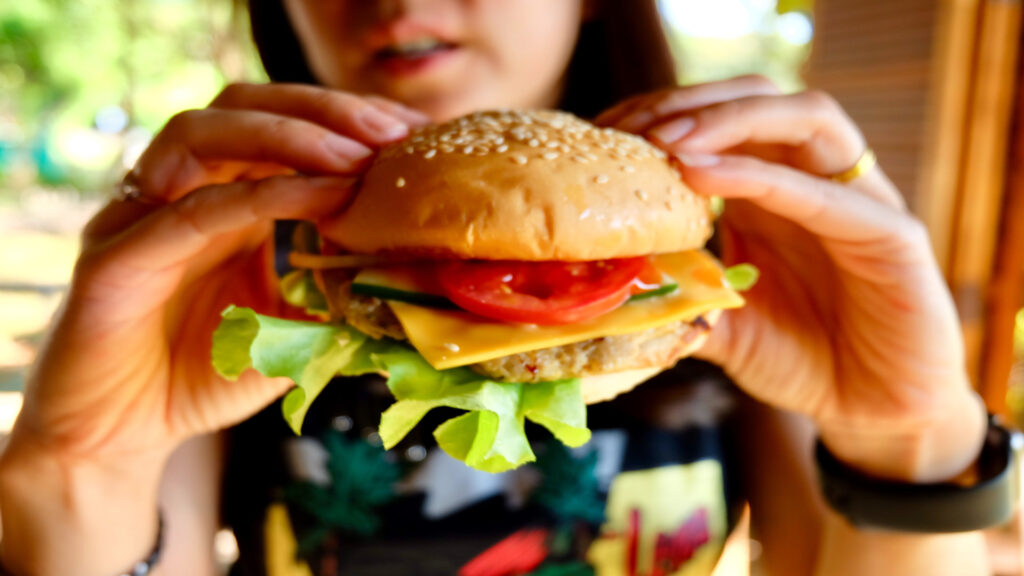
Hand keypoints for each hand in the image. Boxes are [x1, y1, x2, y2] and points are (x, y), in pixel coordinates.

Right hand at [11, 84, 428, 469]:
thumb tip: (412, 273)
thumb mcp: (290, 325)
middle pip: (242, 106)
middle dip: (324, 110)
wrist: (117, 436)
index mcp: (218, 195)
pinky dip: (260, 196)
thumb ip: (335, 291)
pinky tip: (322, 198)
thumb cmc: (202, 374)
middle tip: (393, 134)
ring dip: (289, 135)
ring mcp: (139, 216)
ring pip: (202, 133)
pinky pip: (189, 211)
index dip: (346, 118)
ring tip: (358, 158)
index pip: (279, 125)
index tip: (411, 132)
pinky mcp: (114, 258)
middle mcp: (175, 190)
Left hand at [598, 76, 985, 482]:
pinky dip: (758, 176)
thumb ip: (680, 301)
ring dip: (728, 118)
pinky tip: (698, 175)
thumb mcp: (724, 327)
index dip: (662, 114)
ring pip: (805, 116)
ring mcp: (860, 201)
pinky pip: (826, 193)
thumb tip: (609, 297)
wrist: (877, 415)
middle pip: (760, 98)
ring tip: (663, 141)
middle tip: (629, 129)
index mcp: (776, 192)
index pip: (723, 120)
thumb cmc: (805, 360)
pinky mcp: (892, 237)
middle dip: (689, 102)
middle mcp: (818, 181)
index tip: (606, 133)